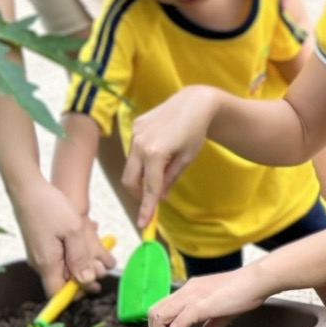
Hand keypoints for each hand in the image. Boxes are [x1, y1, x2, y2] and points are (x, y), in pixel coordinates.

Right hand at [14, 179, 108, 297]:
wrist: (26, 189)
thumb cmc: (50, 206)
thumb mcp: (73, 230)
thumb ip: (80, 258)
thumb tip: (86, 281)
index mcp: (46, 263)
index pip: (58, 293)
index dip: (76, 293)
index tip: (93, 283)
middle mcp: (39, 263)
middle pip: (62, 283)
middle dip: (82, 277)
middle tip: (100, 264)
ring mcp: (37, 255)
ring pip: (61, 269)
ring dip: (79, 263)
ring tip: (92, 247)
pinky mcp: (39, 247)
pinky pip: (57, 258)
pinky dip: (71, 253)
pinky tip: (80, 239)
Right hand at [119, 90, 215, 230]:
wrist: (194, 102)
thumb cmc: (195, 132)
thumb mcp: (186, 159)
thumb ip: (170, 179)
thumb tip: (160, 198)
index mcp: (155, 153)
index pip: (148, 187)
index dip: (146, 207)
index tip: (143, 224)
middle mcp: (140, 144)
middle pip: (130, 179)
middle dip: (138, 194)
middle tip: (151, 200)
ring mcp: (134, 133)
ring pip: (130, 165)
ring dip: (140, 176)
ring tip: (159, 174)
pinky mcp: (134, 126)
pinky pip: (133, 150)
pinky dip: (141, 160)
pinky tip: (157, 154)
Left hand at [146, 263, 268, 326]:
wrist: (256, 281)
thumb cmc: (244, 292)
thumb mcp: (222, 313)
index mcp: (189, 290)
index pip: (162, 306)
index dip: (158, 326)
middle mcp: (184, 291)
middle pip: (154, 312)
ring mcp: (189, 298)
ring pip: (158, 318)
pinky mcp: (197, 307)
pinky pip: (176, 326)